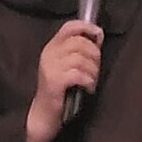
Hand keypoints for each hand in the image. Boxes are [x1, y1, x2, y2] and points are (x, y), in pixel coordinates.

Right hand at [25, 20, 103, 141]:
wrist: (43, 115)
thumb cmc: (58, 91)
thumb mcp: (63, 66)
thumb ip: (76, 52)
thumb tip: (97, 39)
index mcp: (51, 47)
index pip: (69, 26)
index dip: (87, 28)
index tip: (99, 36)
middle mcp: (49, 54)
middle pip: (80, 42)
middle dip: (94, 55)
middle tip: (95, 68)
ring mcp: (51, 67)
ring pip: (81, 58)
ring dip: (93, 70)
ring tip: (92, 80)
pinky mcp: (55, 81)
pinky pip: (79, 74)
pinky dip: (89, 81)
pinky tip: (88, 88)